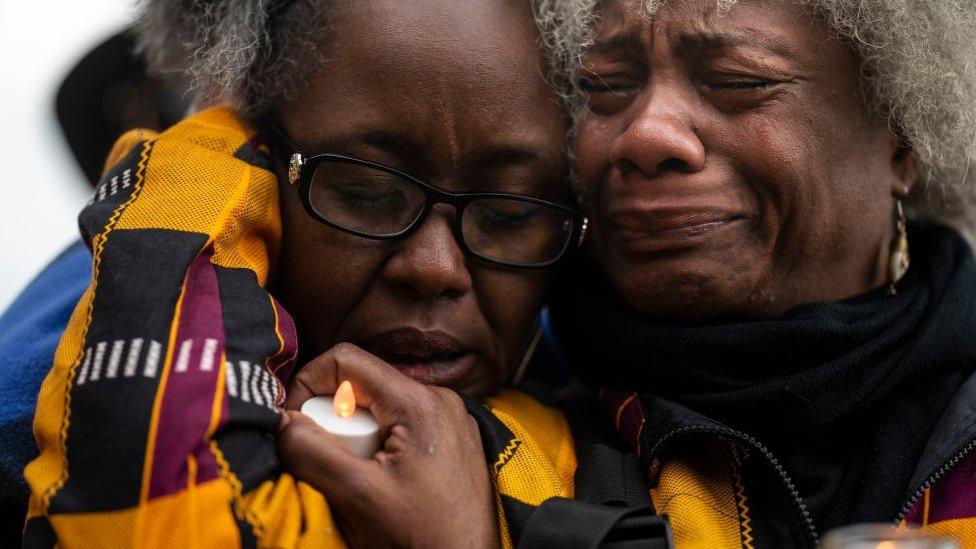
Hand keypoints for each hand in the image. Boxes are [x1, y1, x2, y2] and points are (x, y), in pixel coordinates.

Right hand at [277, 343, 499, 548]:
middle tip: (330, 466)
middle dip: (334, 421)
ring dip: (355, 440)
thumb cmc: (425, 537)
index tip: (294, 425)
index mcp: (419, 401)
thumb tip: (281, 421)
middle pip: (362, 387)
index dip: (308, 384)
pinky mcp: (452, 442)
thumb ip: (312, 452)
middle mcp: (439, 400)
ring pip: (380, 410)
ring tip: (358, 483)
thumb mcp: (358, 496)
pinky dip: (378, 450)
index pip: (346, 360)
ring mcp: (449, 421)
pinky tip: (381, 487)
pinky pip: (401, 429)